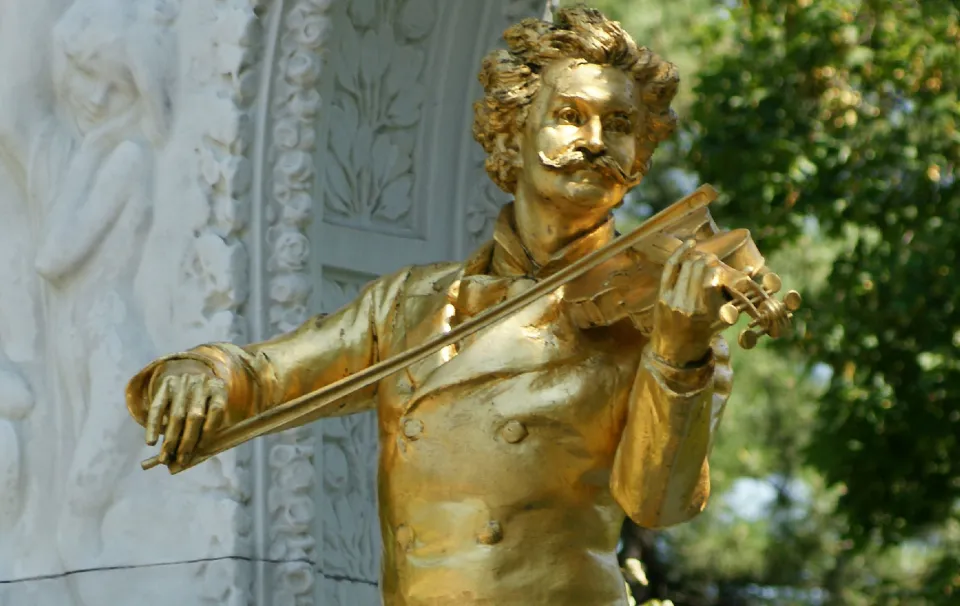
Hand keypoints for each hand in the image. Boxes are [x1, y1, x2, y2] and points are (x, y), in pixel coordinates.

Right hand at [145, 370, 227, 465]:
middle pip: (194, 415)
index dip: (209, 431)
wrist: (187, 374)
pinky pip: (157, 408)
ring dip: (170, 440)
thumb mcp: (213, 407)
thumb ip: (209, 427)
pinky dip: (153, 426)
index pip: (216, 410)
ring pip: (176, 415)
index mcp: (218, 388)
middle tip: (181, 459)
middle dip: (187, 441)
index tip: (201, 448)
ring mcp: (182, 382)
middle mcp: (201, 382)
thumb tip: (196, 454)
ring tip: (165, 457)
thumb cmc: (204, 400)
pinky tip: (151, 442)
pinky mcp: (165, 385)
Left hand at [650, 239, 725, 366]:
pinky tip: (690, 243)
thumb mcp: (723, 319)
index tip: (721, 267)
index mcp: (702, 310)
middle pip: (698, 268)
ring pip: (685, 266)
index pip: (710, 278)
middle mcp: (686, 303)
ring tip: (704, 257)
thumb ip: (737, 297)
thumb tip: (751, 269)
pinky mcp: (662, 294)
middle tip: (714, 260)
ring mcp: (671, 298)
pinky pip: (670, 269)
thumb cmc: (704, 333)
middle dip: (708, 260)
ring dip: (697, 257)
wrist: (676, 350)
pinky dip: (679, 254)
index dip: (717, 268)